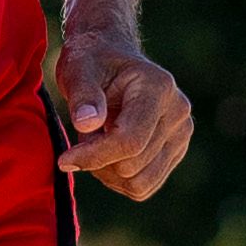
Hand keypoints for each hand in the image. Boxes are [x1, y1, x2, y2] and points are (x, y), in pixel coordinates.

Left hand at [53, 18, 195, 200]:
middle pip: (133, 166)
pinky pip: (144, 187)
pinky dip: (119, 180)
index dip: (94, 156)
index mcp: (158, 87)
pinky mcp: (176, 151)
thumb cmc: (92, 61)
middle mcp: (178, 112)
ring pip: (139, 183)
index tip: (64, 159)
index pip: (130, 140)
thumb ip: (83, 95)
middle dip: (98, 160)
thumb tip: (87, 124)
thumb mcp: (78, 70)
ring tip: (96, 142)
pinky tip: (107, 154)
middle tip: (82, 138)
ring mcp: (181, 134)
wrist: (111, 58)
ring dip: (108, 173)